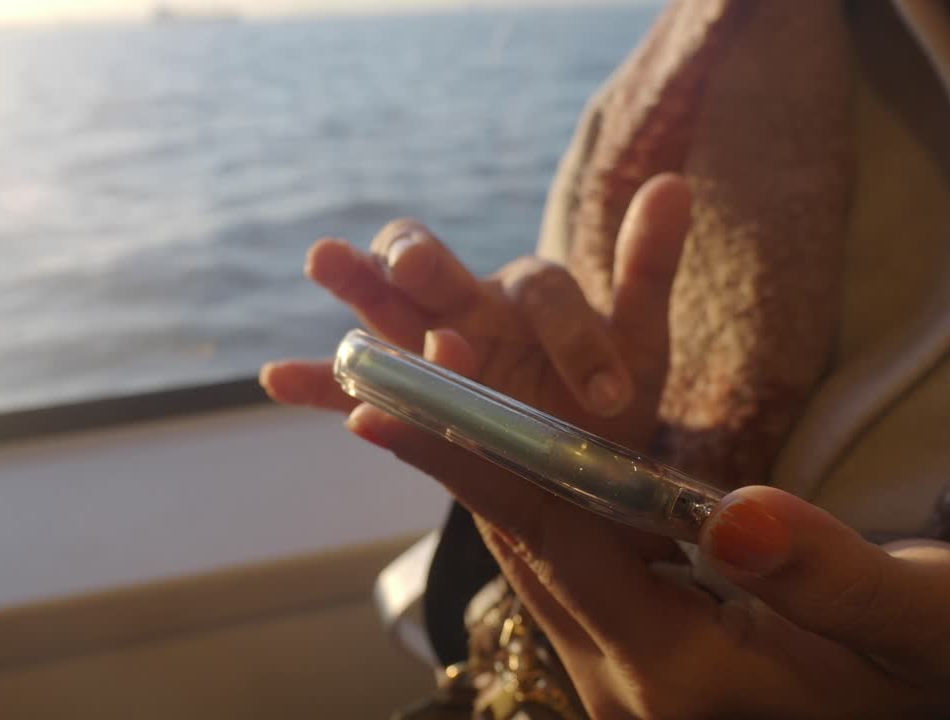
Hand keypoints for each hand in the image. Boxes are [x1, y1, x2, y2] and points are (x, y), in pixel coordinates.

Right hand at [260, 173, 691, 451]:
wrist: (578, 488)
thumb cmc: (607, 412)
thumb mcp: (642, 345)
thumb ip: (646, 269)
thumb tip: (674, 181)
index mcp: (525, 297)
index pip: (540, 289)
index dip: (573, 335)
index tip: (607, 396)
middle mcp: (469, 312)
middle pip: (432, 267)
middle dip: (419, 259)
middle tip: (412, 262)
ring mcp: (428, 357)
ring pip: (384, 311)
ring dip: (355, 285)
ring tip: (323, 258)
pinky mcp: (404, 406)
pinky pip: (353, 393)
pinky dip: (317, 385)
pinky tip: (275, 379)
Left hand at [361, 358, 949, 715]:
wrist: (928, 711)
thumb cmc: (933, 671)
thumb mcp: (920, 620)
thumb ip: (831, 574)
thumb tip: (741, 511)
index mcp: (682, 676)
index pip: (554, 550)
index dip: (471, 466)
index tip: (386, 407)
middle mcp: (627, 681)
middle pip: (522, 546)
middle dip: (458, 449)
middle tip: (397, 361)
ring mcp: (623, 671)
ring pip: (535, 550)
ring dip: (483, 465)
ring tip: (433, 383)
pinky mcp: (634, 651)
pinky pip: (566, 558)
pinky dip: (532, 492)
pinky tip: (507, 442)